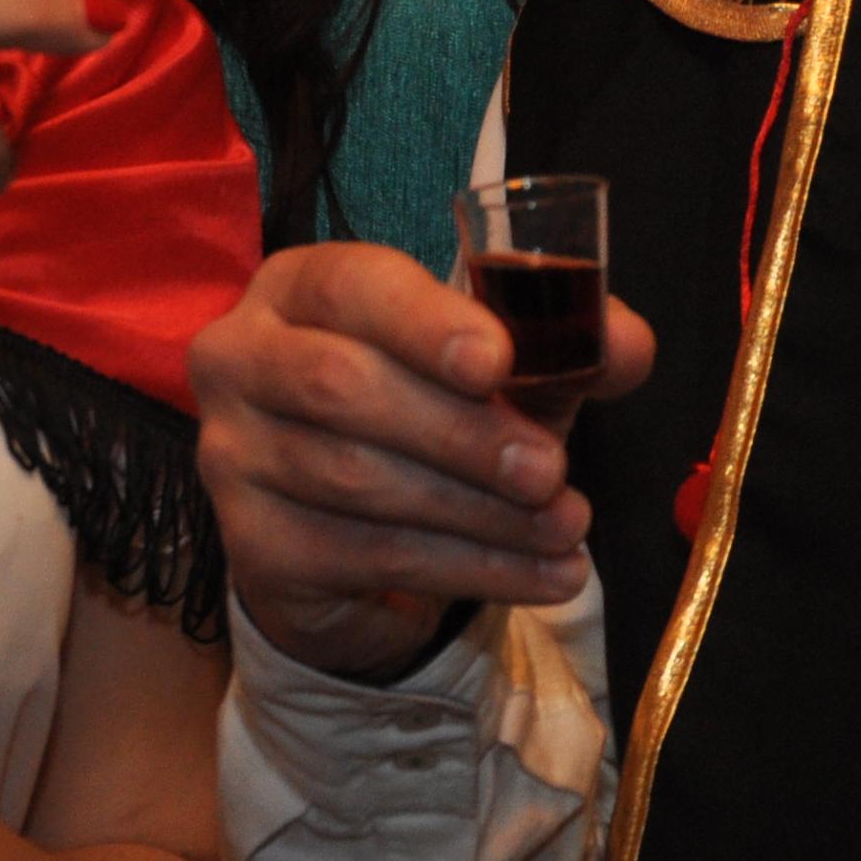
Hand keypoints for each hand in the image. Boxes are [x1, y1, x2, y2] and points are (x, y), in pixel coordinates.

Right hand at [189, 243, 653, 680]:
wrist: (352, 535)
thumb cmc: (428, 411)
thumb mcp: (500, 368)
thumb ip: (564, 342)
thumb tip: (627, 344)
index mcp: (299, 285)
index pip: (351, 286)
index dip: (424, 322)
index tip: (498, 361)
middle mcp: (240, 357)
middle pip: (342, 388)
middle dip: (461, 433)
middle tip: (550, 470)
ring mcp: (232, 455)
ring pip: (356, 480)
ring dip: (479, 512)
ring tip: (566, 527)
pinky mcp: (253, 546)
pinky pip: (365, 556)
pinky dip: (468, 569)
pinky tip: (540, 575)